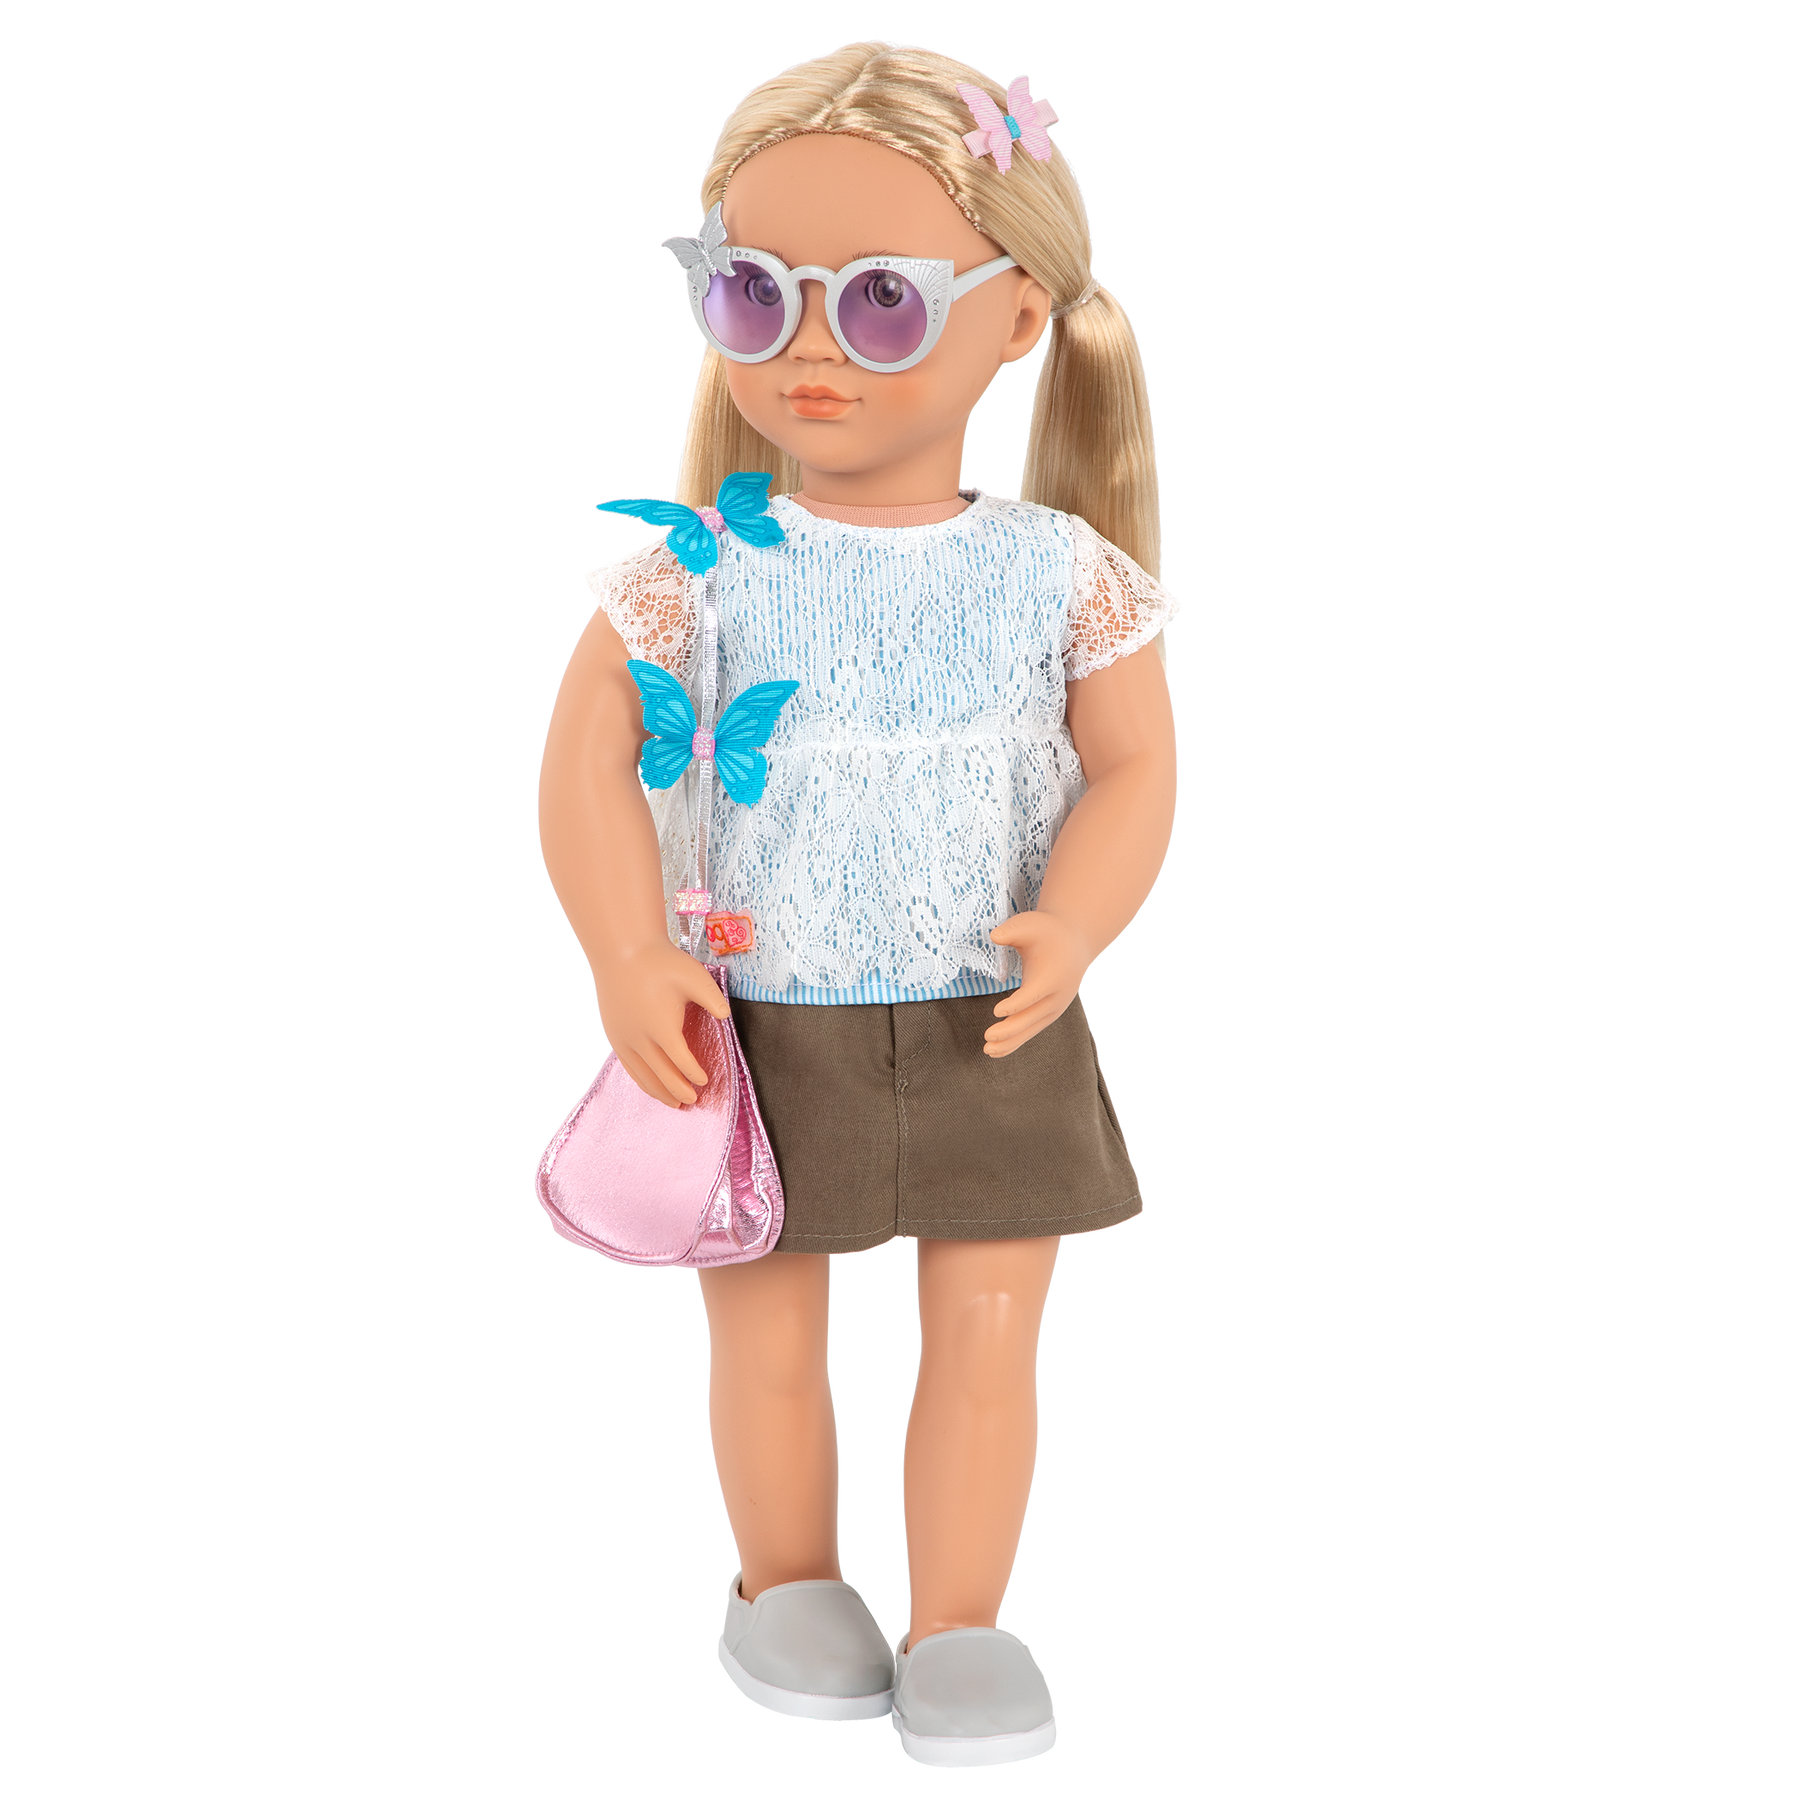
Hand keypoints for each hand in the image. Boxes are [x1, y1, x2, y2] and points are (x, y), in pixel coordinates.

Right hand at [591, 938, 731, 1106]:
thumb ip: (712, 998)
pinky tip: (649, 1084)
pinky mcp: (613, 1035)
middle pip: (662, 1075)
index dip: (694, 1075)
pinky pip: (628, 1066)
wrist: (621, 950)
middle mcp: (640, 1038)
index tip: (705, 1081)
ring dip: (658, 1092)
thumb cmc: (660, 961)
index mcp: (662, 1027)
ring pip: (642, 1076)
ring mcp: (623, 1039)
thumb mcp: (694, 976)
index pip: (682, 1062)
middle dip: (678, 1091)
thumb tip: (726, 1016)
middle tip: (692, 1102)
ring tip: (673, 1103)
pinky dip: (640, 1080)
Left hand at [984, 911, 1095, 1057]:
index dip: (1016, 1004)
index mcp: (1051, 977)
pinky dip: (1015, 1042)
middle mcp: (1056, 997)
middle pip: (1031, 1017)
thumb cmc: (1047, 932)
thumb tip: (994, 936)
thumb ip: (1012, 930)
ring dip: (1010, 1042)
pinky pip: (1031, 1031)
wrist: (1075, 943)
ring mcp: (1054, 1008)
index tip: (997, 1011)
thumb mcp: (1030, 925)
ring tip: (987, 1050)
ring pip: (1031, 1029)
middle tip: (987, 1036)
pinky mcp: (1049, 1014)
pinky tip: (997, 1050)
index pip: (1033, 995)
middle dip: (1009, 1030)